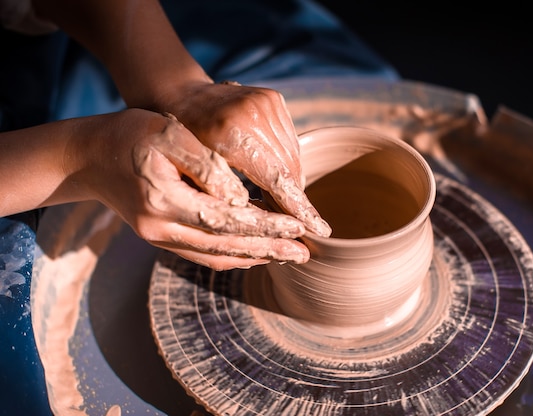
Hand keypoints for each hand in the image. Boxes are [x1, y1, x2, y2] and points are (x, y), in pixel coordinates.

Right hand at [70, 109, 309, 269]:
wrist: (89, 156)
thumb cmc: (130, 135)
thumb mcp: (167, 134)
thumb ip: (205, 165)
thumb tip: (240, 197)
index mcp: (163, 199)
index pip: (225, 219)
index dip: (264, 225)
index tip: (298, 225)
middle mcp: (159, 227)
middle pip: (225, 247)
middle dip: (269, 250)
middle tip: (306, 254)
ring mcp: (159, 238)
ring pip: (215, 257)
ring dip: (255, 258)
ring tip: (290, 256)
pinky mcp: (161, 239)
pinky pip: (203, 256)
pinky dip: (234, 256)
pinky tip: (257, 253)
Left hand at [154, 81, 331, 237]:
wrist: (181, 97)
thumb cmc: (181, 144)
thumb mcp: (196, 174)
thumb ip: (228, 197)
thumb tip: (265, 229)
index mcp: (230, 133)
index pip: (276, 178)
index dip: (298, 208)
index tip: (319, 230)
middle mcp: (253, 113)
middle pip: (289, 168)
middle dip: (297, 199)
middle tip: (304, 227)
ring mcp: (266, 102)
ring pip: (293, 155)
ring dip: (293, 182)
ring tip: (292, 209)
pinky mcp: (273, 98)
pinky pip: (289, 140)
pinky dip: (287, 162)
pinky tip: (282, 181)